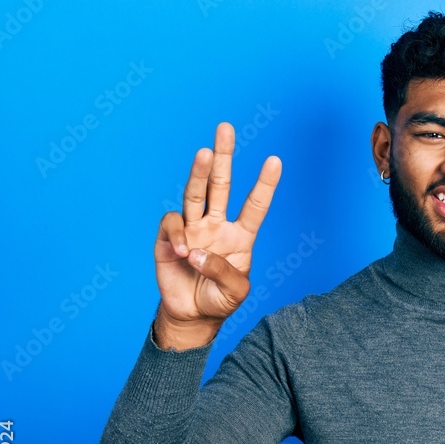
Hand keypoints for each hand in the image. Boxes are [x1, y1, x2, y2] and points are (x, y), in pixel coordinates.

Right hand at [153, 122, 281, 348]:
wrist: (192, 315)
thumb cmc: (219, 300)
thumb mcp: (235, 292)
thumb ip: (223, 272)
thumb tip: (197, 251)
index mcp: (241, 236)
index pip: (255, 205)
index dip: (265, 184)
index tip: (275, 160)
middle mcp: (216, 225)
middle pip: (221, 184)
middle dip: (223, 156)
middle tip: (226, 128)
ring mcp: (193, 229)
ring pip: (195, 192)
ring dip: (198, 171)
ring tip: (203, 152)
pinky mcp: (169, 238)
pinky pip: (173, 224)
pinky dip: (177, 234)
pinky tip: (183, 252)